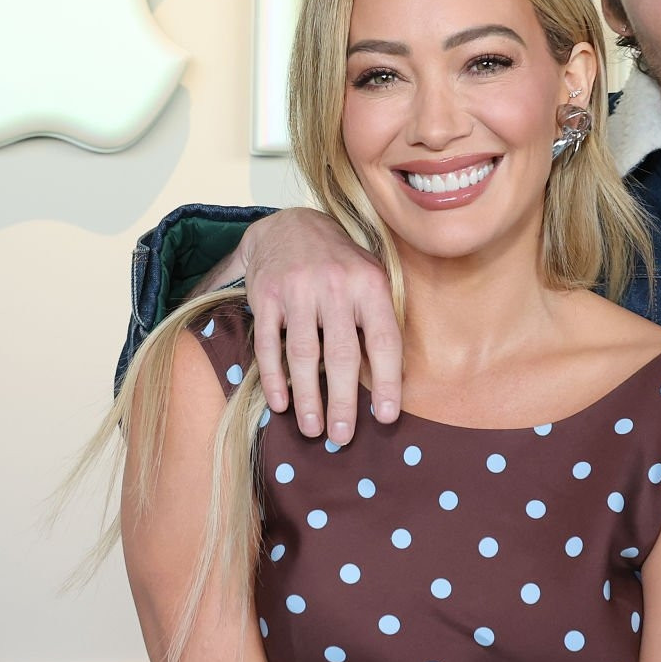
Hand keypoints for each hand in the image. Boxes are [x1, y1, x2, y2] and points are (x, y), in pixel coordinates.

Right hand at [243, 207, 403, 442]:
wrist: (290, 225)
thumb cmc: (340, 265)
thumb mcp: (370, 279)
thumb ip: (380, 320)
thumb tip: (394, 380)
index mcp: (370, 284)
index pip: (384, 340)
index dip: (387, 381)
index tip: (387, 417)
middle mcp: (335, 285)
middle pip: (342, 353)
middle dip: (344, 400)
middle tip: (343, 436)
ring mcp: (298, 290)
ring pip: (304, 353)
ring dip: (308, 397)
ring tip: (313, 429)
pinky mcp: (267, 295)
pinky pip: (270, 344)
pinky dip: (275, 377)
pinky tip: (281, 403)